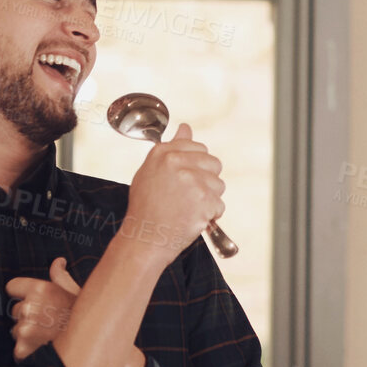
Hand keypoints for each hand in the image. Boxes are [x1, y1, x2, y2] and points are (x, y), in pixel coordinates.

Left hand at [5, 257, 81, 361]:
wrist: (92, 343)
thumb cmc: (83, 317)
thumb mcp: (75, 293)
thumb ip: (61, 276)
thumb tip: (58, 261)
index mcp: (40, 289)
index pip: (12, 287)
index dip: (22, 295)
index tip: (34, 302)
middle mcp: (29, 307)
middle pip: (15, 310)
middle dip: (28, 317)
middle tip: (48, 323)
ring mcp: (25, 328)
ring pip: (16, 331)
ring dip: (28, 336)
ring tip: (48, 338)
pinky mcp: (24, 348)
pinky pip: (18, 351)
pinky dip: (27, 354)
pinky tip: (43, 350)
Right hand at [120, 121, 224, 261]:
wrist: (146, 238)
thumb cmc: (147, 207)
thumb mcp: (151, 171)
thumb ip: (172, 148)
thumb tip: (186, 128)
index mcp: (163, 153)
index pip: (198, 147)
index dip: (196, 166)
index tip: (185, 179)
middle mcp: (176, 162)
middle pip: (213, 164)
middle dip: (206, 181)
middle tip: (187, 196)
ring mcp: (192, 180)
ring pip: (218, 185)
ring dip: (209, 199)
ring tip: (187, 208)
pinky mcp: (204, 200)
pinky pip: (219, 205)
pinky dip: (210, 215)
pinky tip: (192, 218)